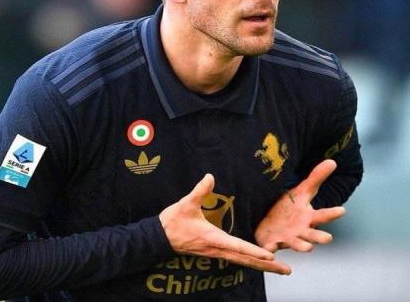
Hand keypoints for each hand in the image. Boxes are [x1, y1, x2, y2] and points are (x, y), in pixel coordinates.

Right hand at [159, 174, 290, 274]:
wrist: (159, 238)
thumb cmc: (172, 221)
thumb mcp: (185, 204)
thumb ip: (199, 190)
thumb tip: (210, 176)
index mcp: (212, 238)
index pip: (237, 245)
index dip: (254, 250)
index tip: (270, 255)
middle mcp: (217, 248)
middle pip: (245, 260)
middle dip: (267, 266)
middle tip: (286, 270)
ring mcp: (216, 252)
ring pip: (242, 262)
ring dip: (262, 267)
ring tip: (280, 270)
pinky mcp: (214, 251)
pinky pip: (236, 259)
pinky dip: (250, 262)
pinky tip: (258, 263)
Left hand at [255, 159, 345, 252]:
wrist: (270, 224)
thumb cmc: (289, 208)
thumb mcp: (301, 191)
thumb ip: (316, 178)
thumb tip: (333, 161)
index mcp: (308, 217)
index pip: (323, 215)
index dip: (332, 213)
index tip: (342, 210)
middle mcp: (302, 231)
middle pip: (314, 235)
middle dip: (320, 237)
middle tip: (328, 237)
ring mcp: (288, 239)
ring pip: (298, 245)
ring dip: (302, 246)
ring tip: (308, 248)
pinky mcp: (272, 244)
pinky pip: (271, 249)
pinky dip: (271, 250)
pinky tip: (270, 250)